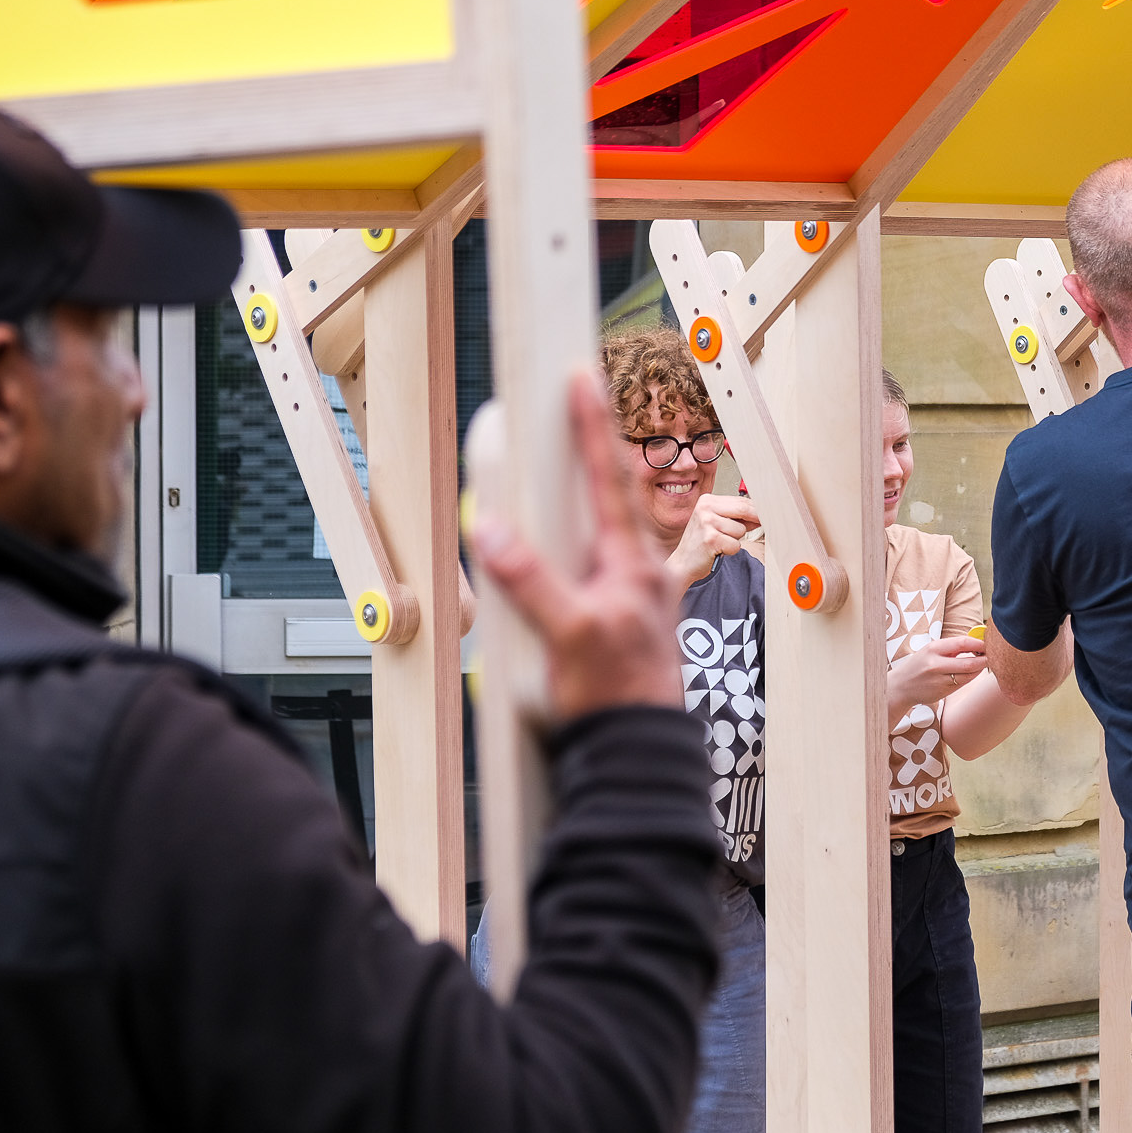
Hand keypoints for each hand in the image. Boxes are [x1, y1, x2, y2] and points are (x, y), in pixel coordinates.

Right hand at [470, 377, 682, 720]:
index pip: (608, 481)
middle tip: (573, 405)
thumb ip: (532, 583)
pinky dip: (567, 554)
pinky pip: (587, 571)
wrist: (637, 752)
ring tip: (553, 474)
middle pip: (607, 498)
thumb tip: (494, 533)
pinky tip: (548, 559)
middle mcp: (636, 573)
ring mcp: (628, 596)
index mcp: (632, 566)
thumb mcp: (568, 636)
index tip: (580, 380)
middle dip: (588, 452)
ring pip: (597, 535)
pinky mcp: (615, 620)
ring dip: (574, 506)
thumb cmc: (617, 697)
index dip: (592, 429)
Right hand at [666, 493, 760, 590]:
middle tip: (764, 524)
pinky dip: (730, 550)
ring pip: (741, 530)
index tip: (769, 514)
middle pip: (743, 509)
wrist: (683, 563)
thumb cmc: (701, 543)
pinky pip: (735, 544)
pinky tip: (718, 551)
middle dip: (756, 519)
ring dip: (736, 540)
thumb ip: (736, 518)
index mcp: (707, 500)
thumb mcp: (716, 524)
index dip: (757, 509)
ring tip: (720, 543)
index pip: (740, 500)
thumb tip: (761, 514)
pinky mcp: (711, 539)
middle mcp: (705, 508)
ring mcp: (707, 523)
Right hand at [887, 636, 987, 715]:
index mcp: (933, 649)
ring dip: (979, 669)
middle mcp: (936, 665)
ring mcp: (939, 680)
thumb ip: (952, 647)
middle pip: (968, 663)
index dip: (978, 643)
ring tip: (984, 663)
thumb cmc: (920, 664)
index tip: (987, 643)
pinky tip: (973, 673)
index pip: (962, 643)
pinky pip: (963, 683)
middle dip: (984, 659)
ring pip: (968, 675)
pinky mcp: (943, 692)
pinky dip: (971, 677)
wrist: (902, 686)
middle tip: (992, 656)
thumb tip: (977, 642)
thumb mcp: (931, 650)